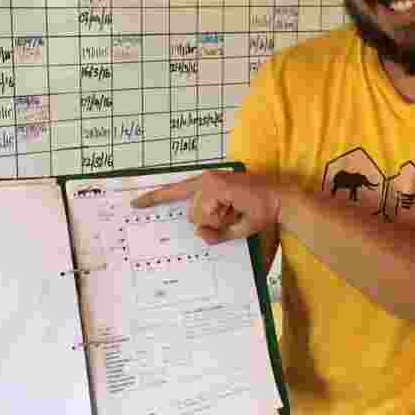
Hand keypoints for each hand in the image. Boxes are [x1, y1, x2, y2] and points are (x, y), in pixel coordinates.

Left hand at [130, 170, 282, 243]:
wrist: (280, 201)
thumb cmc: (259, 213)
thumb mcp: (233, 230)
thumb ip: (214, 233)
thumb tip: (198, 234)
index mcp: (206, 188)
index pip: (175, 192)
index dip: (155, 198)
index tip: (134, 204)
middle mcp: (205, 180)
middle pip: (191, 214)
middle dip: (212, 222)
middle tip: (235, 214)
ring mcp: (209, 180)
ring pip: (198, 215)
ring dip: (219, 219)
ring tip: (238, 209)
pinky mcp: (215, 184)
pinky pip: (208, 212)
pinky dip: (222, 216)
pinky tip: (236, 206)